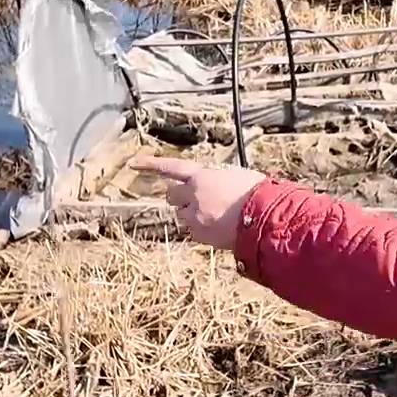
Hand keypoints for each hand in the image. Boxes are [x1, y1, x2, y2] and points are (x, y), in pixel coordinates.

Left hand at [130, 155, 267, 249]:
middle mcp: (193, 194)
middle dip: (180, 198)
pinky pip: (194, 231)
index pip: (171, 167)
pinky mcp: (199, 234)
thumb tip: (216, 183)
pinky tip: (221, 227)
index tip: (133, 163)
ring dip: (193, 214)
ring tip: (218, 215)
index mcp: (202, 176)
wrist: (263, 218)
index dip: (151, 164)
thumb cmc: (256, 194)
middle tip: (197, 200)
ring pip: (183, 215)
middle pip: (172, 195)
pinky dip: (203, 229)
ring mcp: (194, 216)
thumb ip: (218, 179)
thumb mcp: (237, 176)